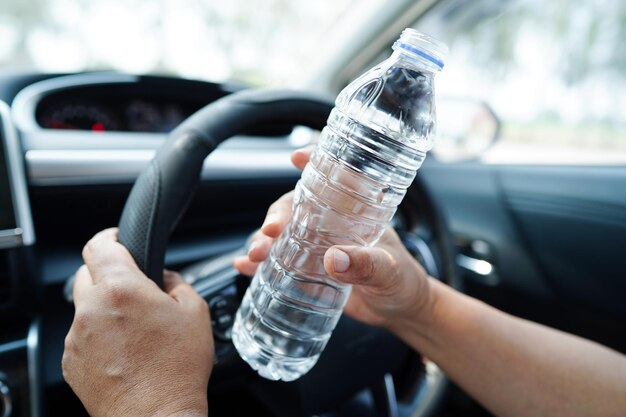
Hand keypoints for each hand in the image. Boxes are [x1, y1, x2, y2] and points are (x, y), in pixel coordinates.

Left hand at [63, 228, 212, 416]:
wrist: (156, 416)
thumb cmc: (177, 369)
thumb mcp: (195, 312)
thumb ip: (177, 283)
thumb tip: (164, 278)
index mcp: (121, 289)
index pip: (99, 245)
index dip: (109, 236)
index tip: (117, 239)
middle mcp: (91, 310)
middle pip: (85, 273)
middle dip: (106, 273)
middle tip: (132, 286)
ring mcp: (77, 338)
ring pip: (84, 306)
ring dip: (103, 307)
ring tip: (133, 328)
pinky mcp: (71, 362)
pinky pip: (81, 335)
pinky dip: (97, 334)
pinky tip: (123, 350)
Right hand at [234, 148, 435, 333]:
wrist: (399, 311)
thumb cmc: (402, 282)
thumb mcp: (389, 272)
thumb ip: (366, 265)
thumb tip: (334, 259)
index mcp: (355, 213)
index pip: (334, 179)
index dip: (316, 162)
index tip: (298, 157)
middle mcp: (331, 224)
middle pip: (296, 207)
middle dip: (277, 215)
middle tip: (270, 232)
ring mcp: (316, 246)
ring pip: (282, 233)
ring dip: (263, 240)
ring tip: (255, 255)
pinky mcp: (306, 269)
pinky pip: (277, 261)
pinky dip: (259, 263)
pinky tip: (244, 267)